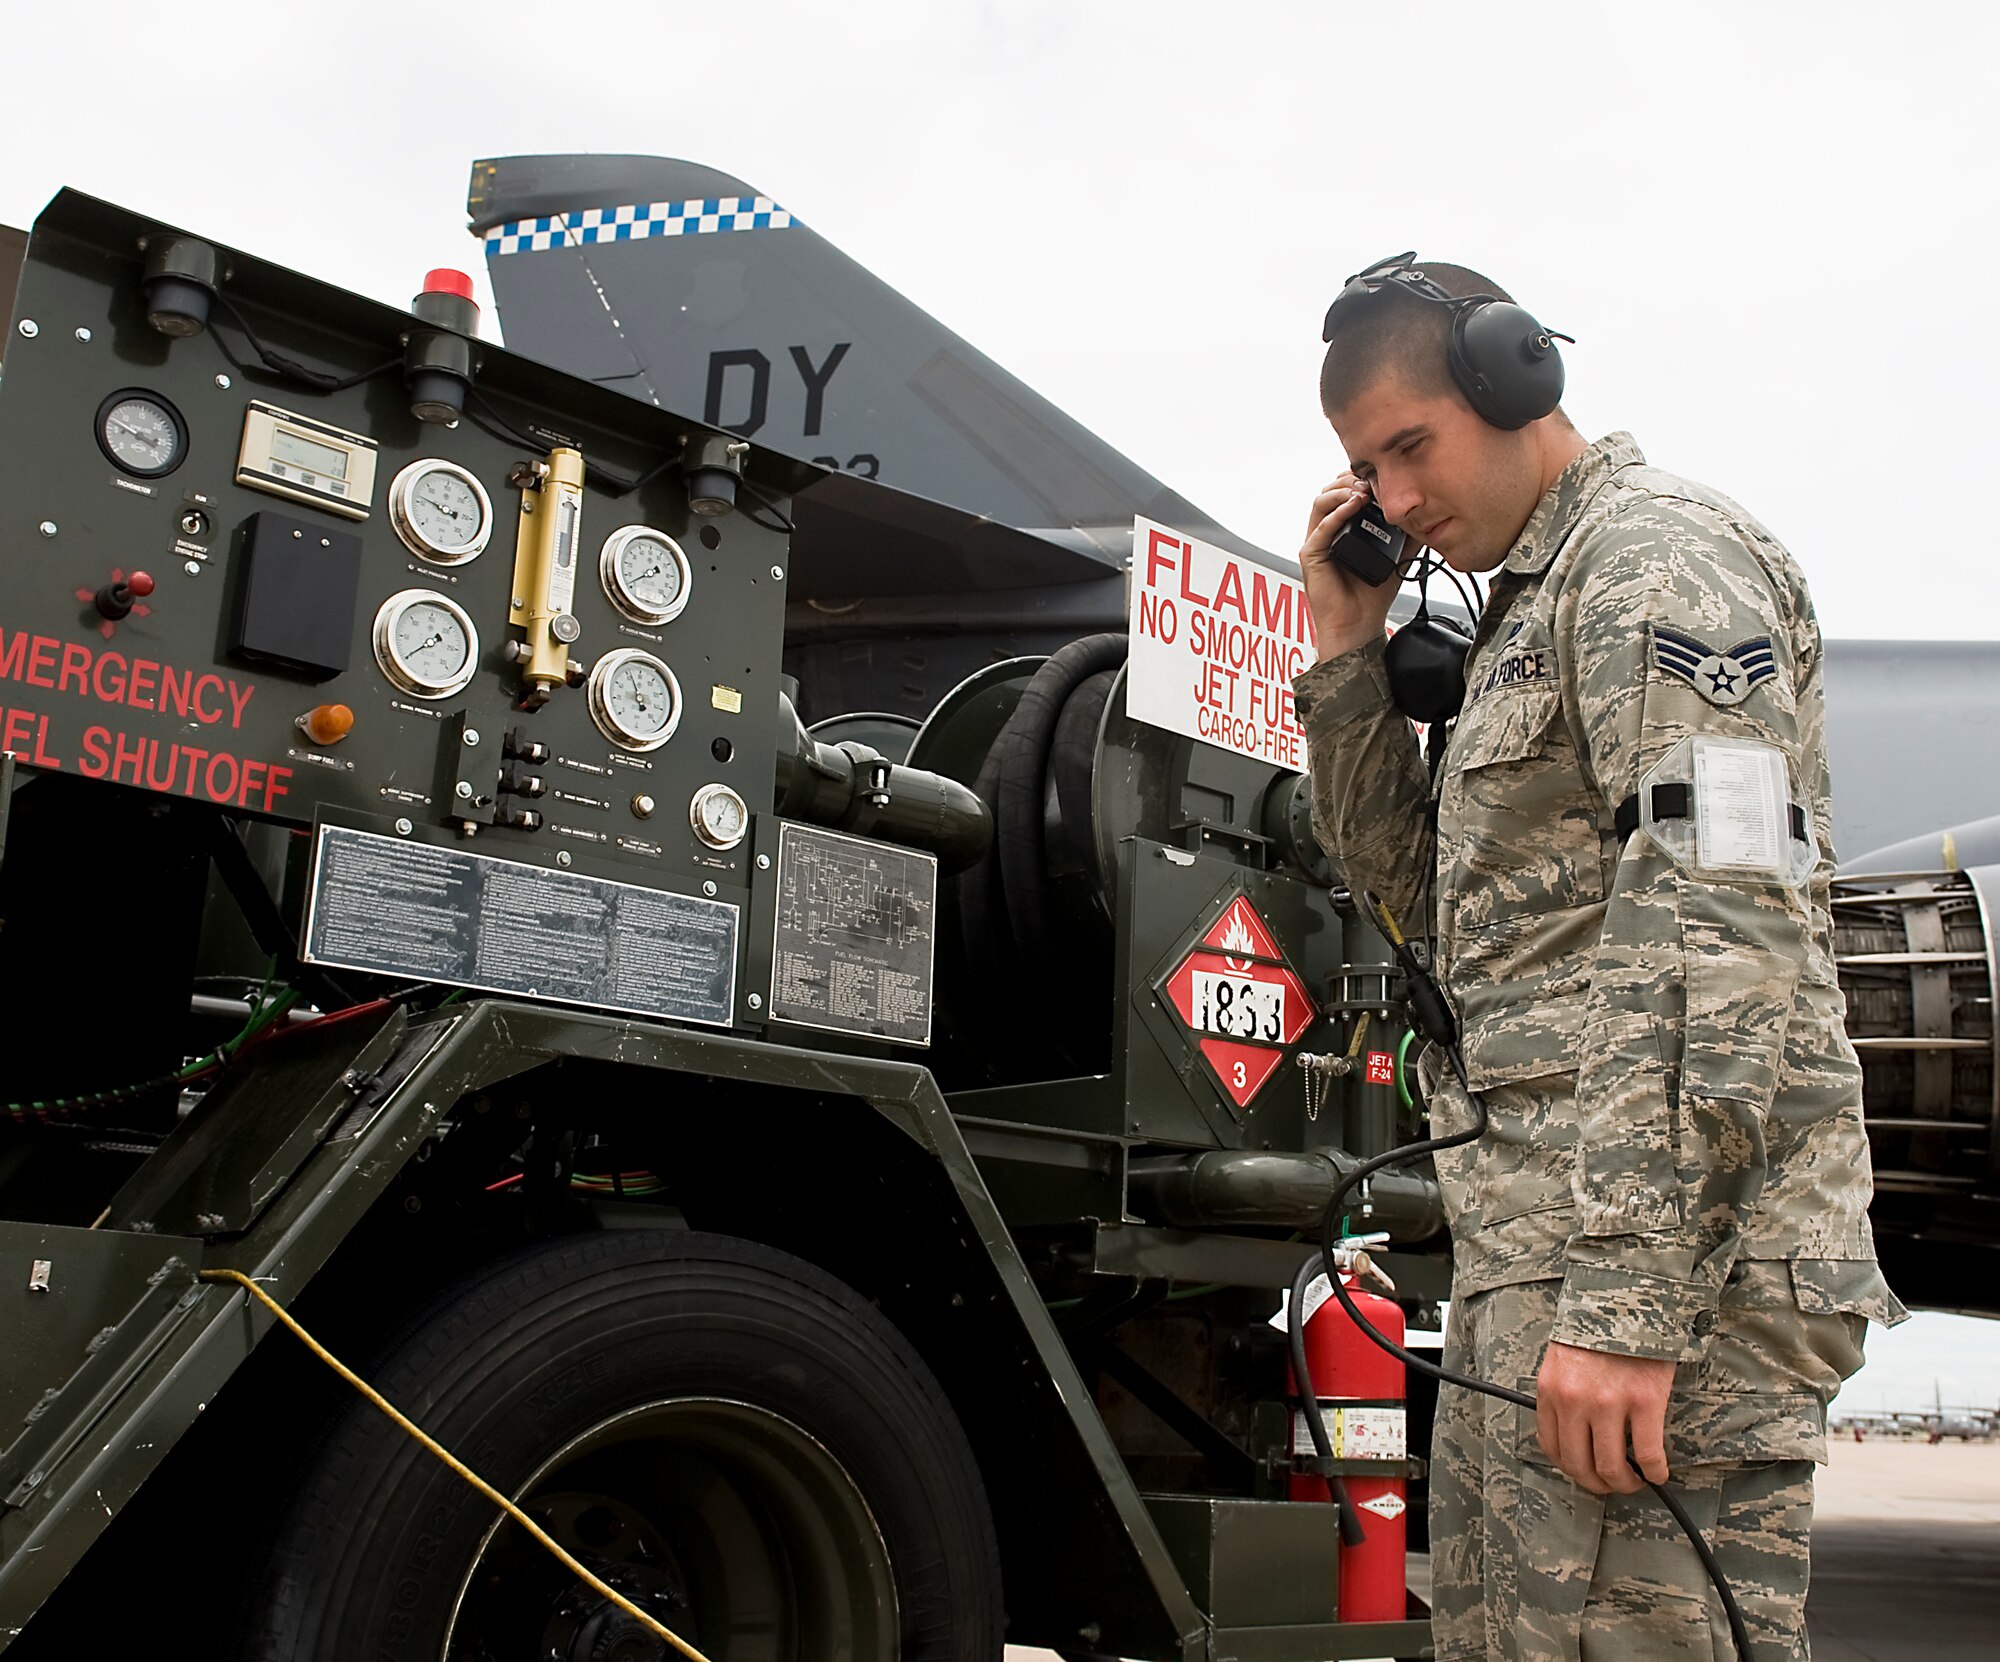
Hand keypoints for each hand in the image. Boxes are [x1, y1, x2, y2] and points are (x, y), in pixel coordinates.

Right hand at [1298, 473, 1401, 661]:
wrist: (1359, 625)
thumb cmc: (1371, 595)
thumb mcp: (1397, 555)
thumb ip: (1407, 533)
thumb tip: (1426, 511)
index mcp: (1343, 528)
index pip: (1344, 491)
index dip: (1359, 478)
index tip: (1380, 478)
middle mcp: (1327, 531)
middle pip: (1329, 490)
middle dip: (1350, 479)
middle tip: (1372, 482)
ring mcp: (1317, 542)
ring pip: (1320, 502)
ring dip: (1342, 491)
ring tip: (1364, 491)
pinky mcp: (1311, 556)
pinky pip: (1320, 528)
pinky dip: (1337, 513)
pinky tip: (1354, 506)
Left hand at [1535, 1341, 1675, 1495]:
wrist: (1627, 1297)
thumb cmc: (1595, 1326)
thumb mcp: (1562, 1358)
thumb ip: (1561, 1393)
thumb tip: (1570, 1433)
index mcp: (1551, 1390)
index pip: (1551, 1447)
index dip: (1570, 1467)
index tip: (1585, 1471)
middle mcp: (1575, 1401)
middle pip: (1579, 1464)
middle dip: (1596, 1483)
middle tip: (1612, 1484)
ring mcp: (1609, 1404)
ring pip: (1612, 1467)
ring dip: (1625, 1483)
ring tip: (1635, 1481)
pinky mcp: (1644, 1402)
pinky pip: (1649, 1455)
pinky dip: (1655, 1472)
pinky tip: (1658, 1473)